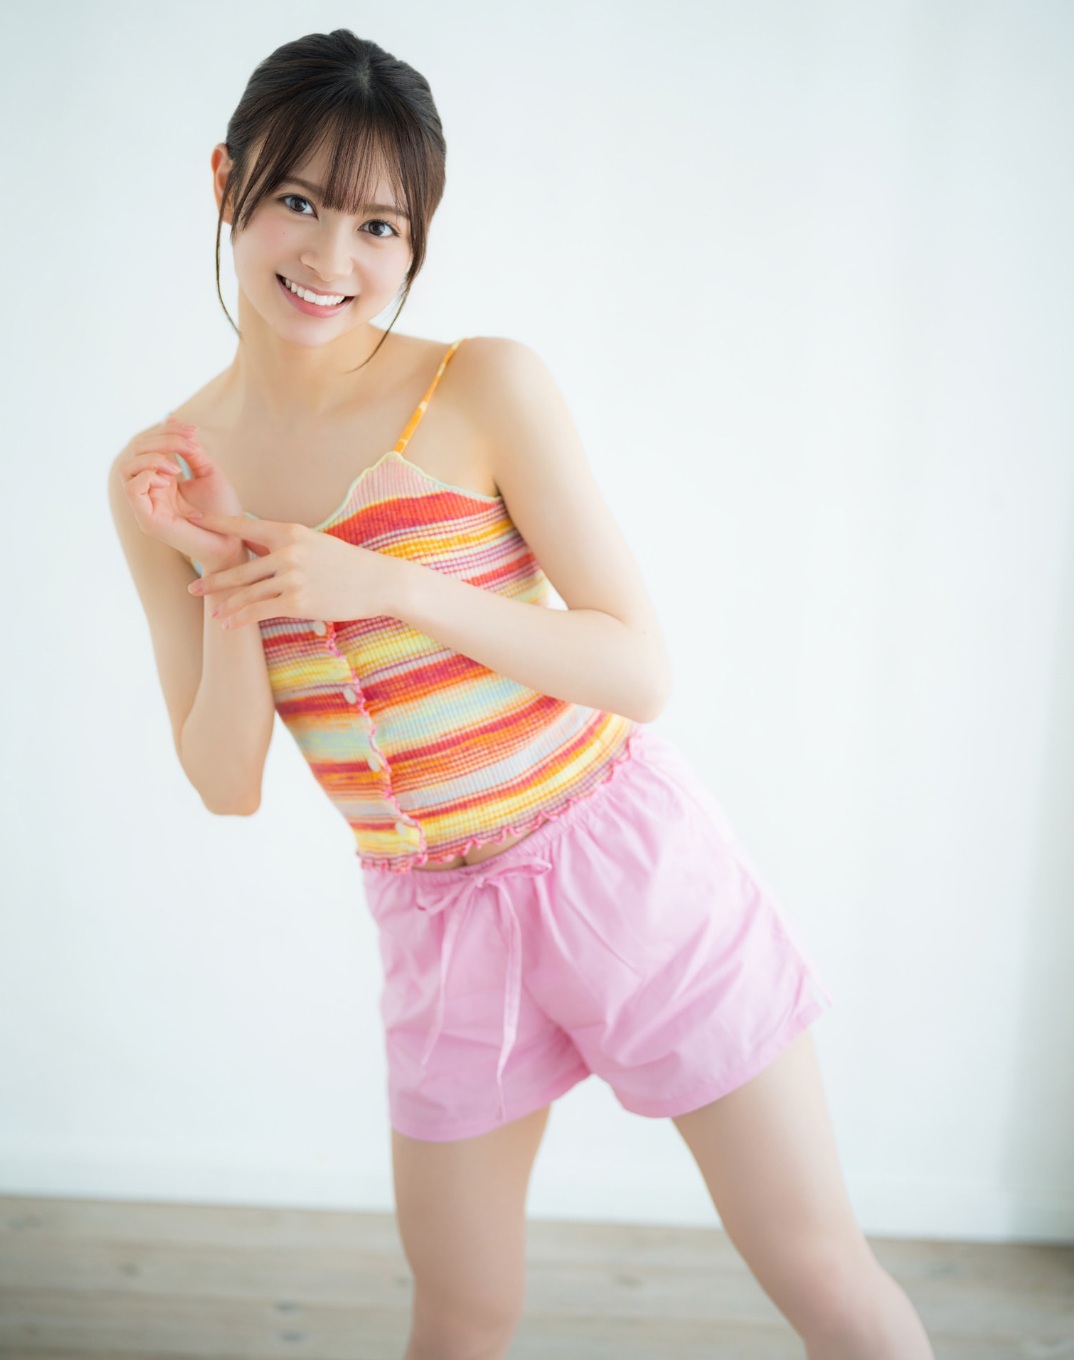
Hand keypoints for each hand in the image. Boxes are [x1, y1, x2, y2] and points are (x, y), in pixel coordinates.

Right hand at [117, 416, 248, 566]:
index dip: (167, 430)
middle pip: (136, 451)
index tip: (194, 430)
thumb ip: (190, 449)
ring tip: (177, 467)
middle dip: (162, 440)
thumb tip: (173, 418)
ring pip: (127, 467)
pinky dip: (147, 476)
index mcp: (161, 477)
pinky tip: (169, 480)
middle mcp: (149, 490)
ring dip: (153, 458)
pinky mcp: (147, 520)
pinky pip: (131, 489)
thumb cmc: (223, 511)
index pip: (149, 444)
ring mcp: (146, 505)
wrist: (233, 542)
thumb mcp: (208, 471)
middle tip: (190, 444)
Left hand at [183, 509, 399, 627]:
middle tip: (192, 587)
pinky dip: (241, 619)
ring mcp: (291, 578)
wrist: (380, 581)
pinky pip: (261, 611)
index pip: (243, 526)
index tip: (192, 520)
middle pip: (240, 567)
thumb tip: (258, 545)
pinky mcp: (298, 602)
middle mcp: (287, 552)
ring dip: (225, 604)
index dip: (215, 524)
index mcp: (290, 531)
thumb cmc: (348, 564)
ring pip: (247, 593)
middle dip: (214, 579)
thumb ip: (286, 543)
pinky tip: (228, 624)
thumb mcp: (316, 542)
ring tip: (209, 611)